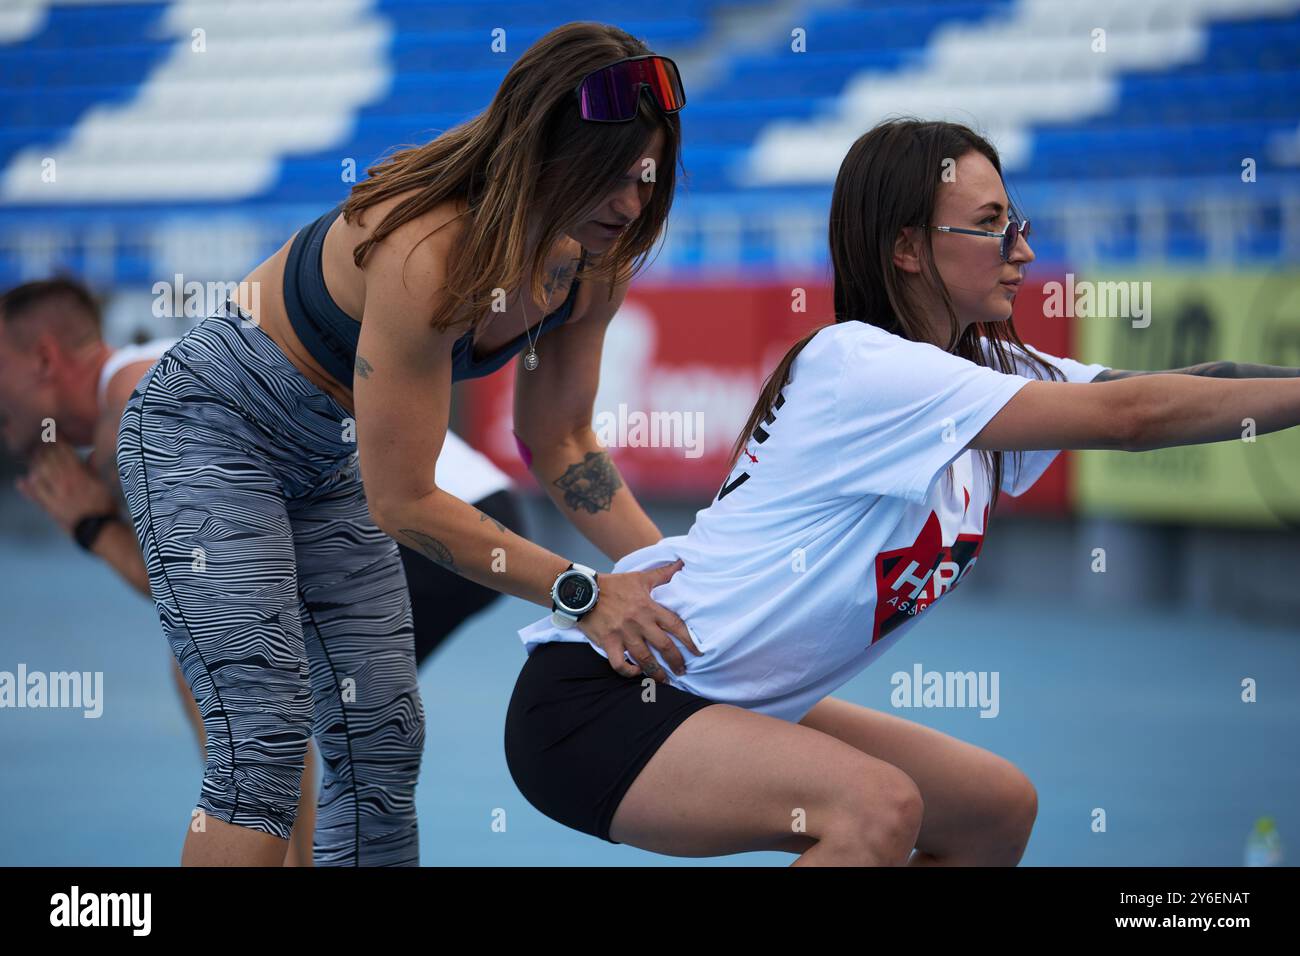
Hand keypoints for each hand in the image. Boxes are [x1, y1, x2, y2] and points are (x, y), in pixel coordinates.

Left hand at [15, 441, 117, 534]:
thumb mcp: (106, 483)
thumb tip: (92, 453)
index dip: (58, 440)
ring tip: (31, 455)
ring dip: (34, 463)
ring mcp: (56, 495)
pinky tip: (21, 481)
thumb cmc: (106, 506)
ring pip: (40, 474)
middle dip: (43, 448)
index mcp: (80, 474)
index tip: (54, 432)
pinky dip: (27, 487)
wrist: (100, 529)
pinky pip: (35, 495)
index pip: (65, 452)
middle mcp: (65, 482)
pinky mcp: (50, 507)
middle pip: (50, 460)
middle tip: (39, 439)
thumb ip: (96, 467)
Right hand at [576, 558, 701, 681]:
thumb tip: (681, 563)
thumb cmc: (614, 585)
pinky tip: (635, 672)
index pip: (676, 625)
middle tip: (682, 671)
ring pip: (644, 659)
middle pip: (664, 646)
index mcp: (649, 608)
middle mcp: (639, 623)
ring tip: (664, 680)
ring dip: (656, 672)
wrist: (584, 591)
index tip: (698, 652)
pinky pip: (619, 663)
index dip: (689, 640)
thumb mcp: (640, 577)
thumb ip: (662, 574)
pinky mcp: (608, 642)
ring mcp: (623, 634)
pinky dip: (628, 671)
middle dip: (676, 661)